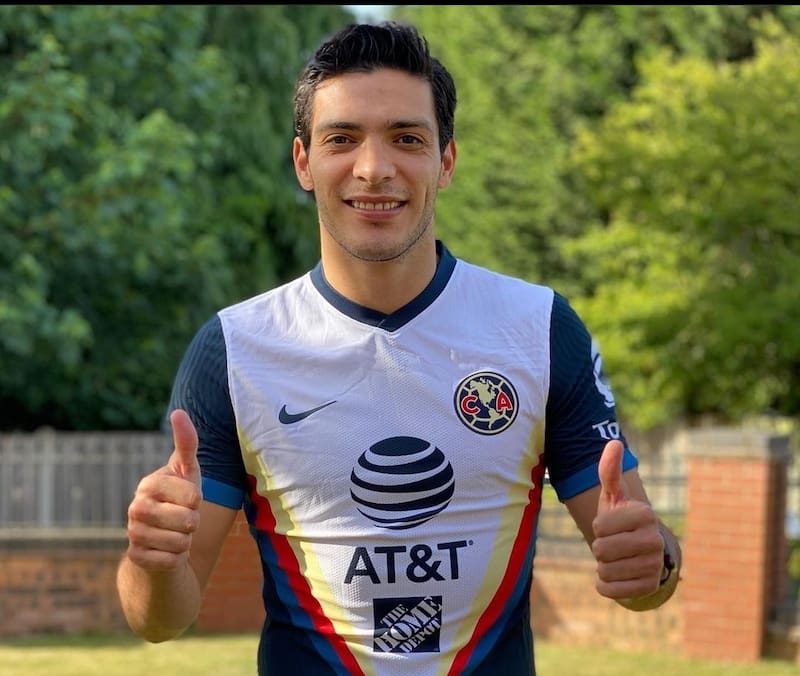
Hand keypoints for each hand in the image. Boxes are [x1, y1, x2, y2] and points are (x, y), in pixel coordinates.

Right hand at [125, 409, 201, 571]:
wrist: (164, 539)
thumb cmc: (181, 500)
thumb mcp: (188, 471)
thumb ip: (187, 442)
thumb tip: (178, 411)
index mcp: (149, 484)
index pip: (193, 496)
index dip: (197, 500)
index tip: (187, 499)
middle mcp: (136, 507)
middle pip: (189, 521)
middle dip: (194, 523)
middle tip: (183, 520)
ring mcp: (133, 533)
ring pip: (181, 542)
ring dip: (186, 541)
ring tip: (176, 534)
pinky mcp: (135, 557)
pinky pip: (172, 560)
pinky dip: (177, 558)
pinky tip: (166, 551)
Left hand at [591, 440, 663, 599]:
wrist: (639, 552)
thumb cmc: (620, 520)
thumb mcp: (613, 496)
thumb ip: (610, 471)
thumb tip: (614, 442)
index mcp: (644, 514)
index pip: (600, 526)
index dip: (598, 526)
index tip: (611, 524)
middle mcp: (654, 540)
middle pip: (601, 549)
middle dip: (599, 547)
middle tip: (612, 543)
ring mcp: (654, 565)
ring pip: (605, 570)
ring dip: (602, 565)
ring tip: (616, 558)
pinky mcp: (650, 587)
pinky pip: (611, 589)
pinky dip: (605, 584)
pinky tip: (616, 576)